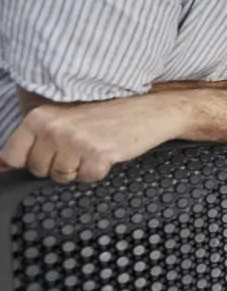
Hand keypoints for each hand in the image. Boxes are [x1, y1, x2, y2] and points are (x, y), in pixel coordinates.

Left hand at [0, 94, 184, 182]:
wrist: (148, 111)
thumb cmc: (108, 115)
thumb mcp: (64, 119)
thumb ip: (33, 140)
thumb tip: (0, 165)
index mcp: (40, 117)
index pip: (11, 156)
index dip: (28, 162)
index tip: (45, 157)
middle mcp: (54, 128)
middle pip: (39, 170)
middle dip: (58, 165)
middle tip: (79, 147)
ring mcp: (75, 142)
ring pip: (62, 177)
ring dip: (79, 169)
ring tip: (94, 148)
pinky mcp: (97, 155)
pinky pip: (87, 178)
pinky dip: (98, 171)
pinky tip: (107, 153)